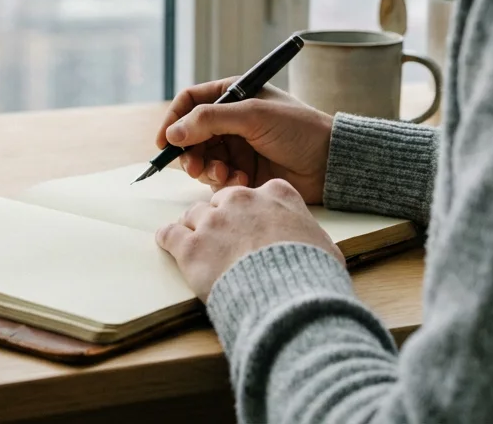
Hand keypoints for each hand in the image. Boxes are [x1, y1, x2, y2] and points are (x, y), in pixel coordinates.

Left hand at [156, 180, 341, 299]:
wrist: (288, 299)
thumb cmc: (311, 275)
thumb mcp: (324, 246)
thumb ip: (309, 234)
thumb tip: (314, 246)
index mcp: (276, 194)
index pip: (255, 192)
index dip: (250, 210)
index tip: (249, 224)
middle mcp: (241, 200)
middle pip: (220, 201)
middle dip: (220, 219)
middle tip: (222, 240)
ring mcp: (213, 222)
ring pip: (193, 215)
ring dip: (194, 229)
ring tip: (196, 246)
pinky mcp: (191, 247)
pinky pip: (170, 234)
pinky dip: (169, 239)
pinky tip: (169, 245)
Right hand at [157, 77, 333, 203]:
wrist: (330, 163)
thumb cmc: (299, 129)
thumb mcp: (253, 115)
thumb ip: (210, 120)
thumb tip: (173, 133)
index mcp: (234, 95)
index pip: (191, 102)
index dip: (174, 119)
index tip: (165, 141)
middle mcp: (231, 121)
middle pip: (190, 134)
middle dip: (189, 152)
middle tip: (194, 167)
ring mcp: (237, 148)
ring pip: (201, 159)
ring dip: (207, 169)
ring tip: (225, 175)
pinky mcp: (243, 173)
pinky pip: (217, 179)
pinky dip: (223, 182)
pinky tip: (243, 182)